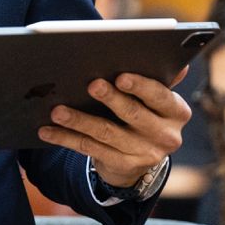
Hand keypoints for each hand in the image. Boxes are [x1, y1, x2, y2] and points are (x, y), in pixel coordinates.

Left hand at [37, 73, 189, 186]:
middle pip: (133, 114)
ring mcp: (144, 154)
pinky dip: (66, 138)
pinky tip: (47, 131)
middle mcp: (166, 135)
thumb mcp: (155, 97)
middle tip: (91, 85)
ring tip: (57, 110)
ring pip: (106, 133)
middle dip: (110, 99)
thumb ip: (159, 77)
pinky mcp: (122, 166)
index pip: (160, 96)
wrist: (141, 156)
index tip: (121, 76)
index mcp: (176, 112)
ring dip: (79, 120)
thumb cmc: (145, 112)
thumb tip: (168, 58)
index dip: (141, 86)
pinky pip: (90, 149)